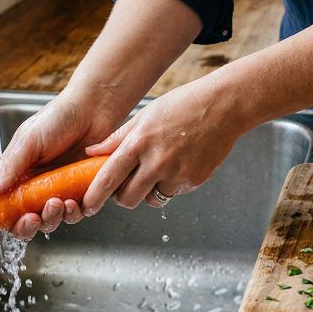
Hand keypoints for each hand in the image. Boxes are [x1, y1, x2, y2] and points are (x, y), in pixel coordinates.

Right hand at [0, 94, 119, 248]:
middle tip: (31, 218)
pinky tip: (74, 201)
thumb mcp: (28, 140)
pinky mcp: (82, 193)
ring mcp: (58, 192)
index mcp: (14, 178)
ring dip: (51, 219)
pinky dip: (73, 213)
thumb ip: (9, 167)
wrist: (93, 110)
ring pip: (50, 223)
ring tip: (57, 202)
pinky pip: (75, 215)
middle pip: (22, 223)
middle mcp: (34, 189)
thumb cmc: (57, 119)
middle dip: (25, 227)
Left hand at [82, 79, 247, 211]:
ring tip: (163, 164)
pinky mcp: (194, 181)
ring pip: (153, 198)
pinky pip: (174, 192)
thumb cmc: (184, 105)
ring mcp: (178, 174)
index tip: (87, 205)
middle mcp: (157, 162)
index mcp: (139, 143)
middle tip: (127, 185)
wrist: (224, 107)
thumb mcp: (145, 116)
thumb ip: (117, 138)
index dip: (94, 196)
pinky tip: (181, 161)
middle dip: (123, 197)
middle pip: (128, 199)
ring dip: (151, 189)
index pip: (108, 178)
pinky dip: (173, 183)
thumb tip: (91, 152)